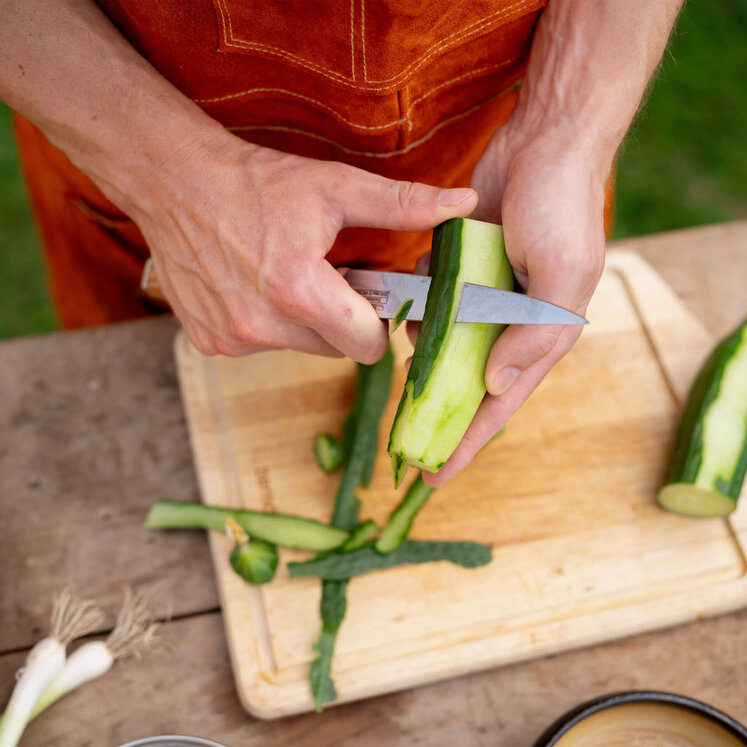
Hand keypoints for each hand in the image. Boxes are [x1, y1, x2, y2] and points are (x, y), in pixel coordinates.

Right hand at [128, 132, 477, 361]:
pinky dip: (265, 322)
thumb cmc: (257, 182)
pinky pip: (260, 345)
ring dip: (301, 321)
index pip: (367, 347)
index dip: (375, 322)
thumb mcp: (335, 187)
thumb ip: (403, 204)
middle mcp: (262, 326)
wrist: (175, 181)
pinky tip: (251, 284)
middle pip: (334, 349)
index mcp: (299, 292)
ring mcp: (231, 339)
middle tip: (323, 276)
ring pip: (298, 348)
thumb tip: (463, 204)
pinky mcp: (208, 343)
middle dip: (339, 319)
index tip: (366, 294)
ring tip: (283, 274)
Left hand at [423, 124, 607, 485]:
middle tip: (404, 444)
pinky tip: (405, 317)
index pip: (500, 404)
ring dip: (424, 359)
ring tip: (403, 369)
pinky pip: (435, 303)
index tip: (435, 475)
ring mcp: (484, 297)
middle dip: (439, 414)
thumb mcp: (563, 276)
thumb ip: (534, 335)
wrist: (544, 144)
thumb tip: (495, 386)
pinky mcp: (461, 269)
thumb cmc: (564, 209)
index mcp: (541, 334)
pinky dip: (419, 314)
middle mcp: (511, 322)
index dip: (468, 442)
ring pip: (447, 346)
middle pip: (469, 384)